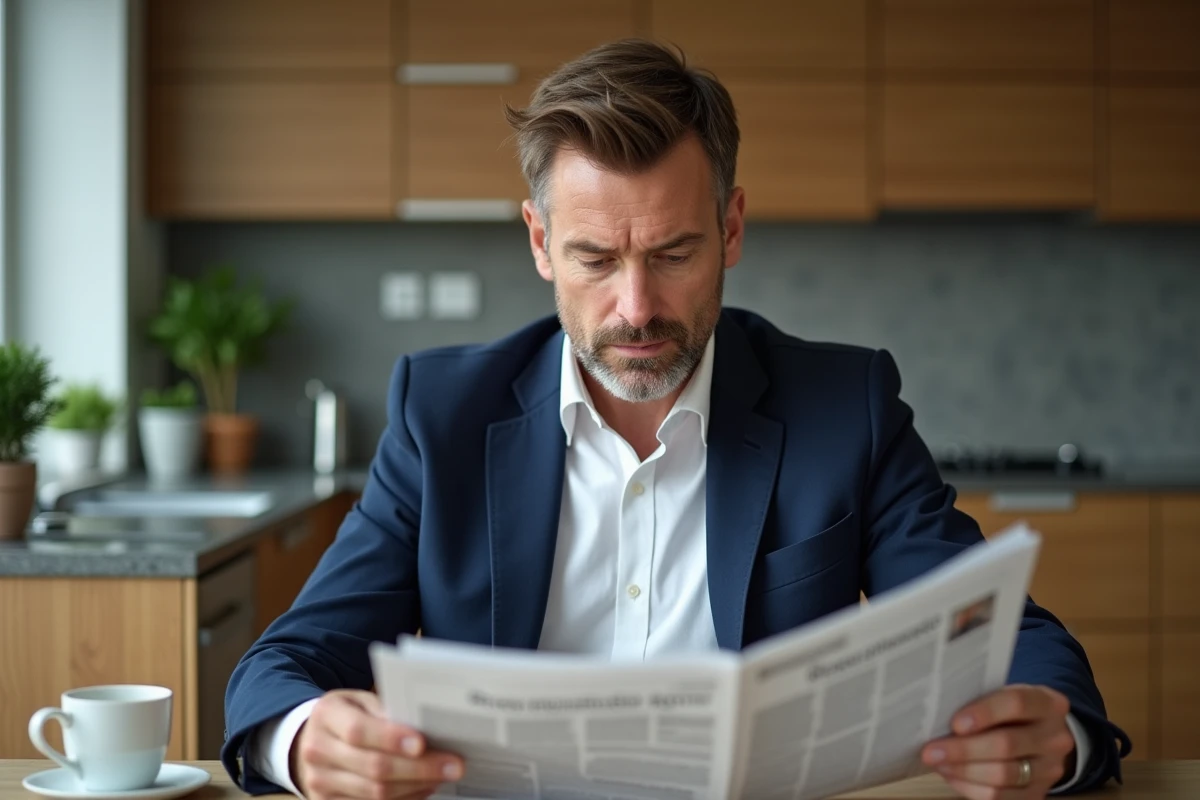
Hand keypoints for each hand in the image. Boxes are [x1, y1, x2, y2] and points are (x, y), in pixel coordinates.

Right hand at [291, 689, 463, 799]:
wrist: (309, 739)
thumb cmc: (345, 715)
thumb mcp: (359, 700)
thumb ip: (384, 710)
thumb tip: (421, 724)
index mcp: (326, 716)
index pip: (358, 731)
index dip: (391, 738)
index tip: (422, 743)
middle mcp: (318, 750)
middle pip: (372, 767)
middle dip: (418, 768)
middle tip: (453, 764)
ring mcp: (320, 782)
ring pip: (375, 792)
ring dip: (416, 786)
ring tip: (442, 775)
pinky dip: (404, 798)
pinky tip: (423, 788)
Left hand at [921, 684, 1076, 799]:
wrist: (1042, 735)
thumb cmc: (1011, 711)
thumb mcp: (1004, 695)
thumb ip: (979, 700)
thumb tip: (937, 713)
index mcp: (1048, 703)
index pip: (1017, 704)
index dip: (985, 713)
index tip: (955, 723)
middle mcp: (1055, 738)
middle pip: (1007, 744)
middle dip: (963, 749)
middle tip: (931, 750)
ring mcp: (1050, 769)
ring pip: (1003, 775)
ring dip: (963, 770)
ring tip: (937, 763)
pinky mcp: (1038, 793)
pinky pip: (1001, 796)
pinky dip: (970, 787)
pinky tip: (951, 776)